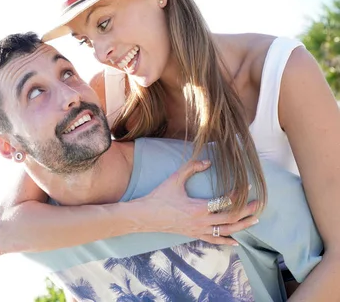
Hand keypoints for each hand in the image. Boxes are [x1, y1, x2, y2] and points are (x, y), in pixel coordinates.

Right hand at [128, 160, 258, 244]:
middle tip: (259, 204)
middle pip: (230, 218)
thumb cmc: (159, 197)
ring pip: (226, 231)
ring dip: (242, 225)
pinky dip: (226, 241)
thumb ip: (191, 168)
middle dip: (247, 211)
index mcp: (198, 207)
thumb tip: (208, 162)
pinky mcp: (194, 235)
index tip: (247, 185)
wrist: (145, 216)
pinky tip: (237, 242)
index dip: (237, 194)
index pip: (224, 201)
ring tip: (255, 219)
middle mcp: (201, 221)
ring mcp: (198, 230)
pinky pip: (214, 240)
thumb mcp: (174, 179)